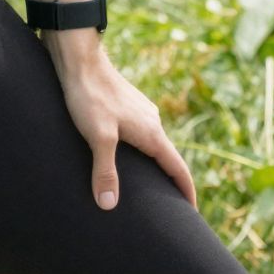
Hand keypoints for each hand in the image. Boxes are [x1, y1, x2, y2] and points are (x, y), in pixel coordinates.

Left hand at [49, 37, 195, 211]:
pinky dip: (142, 154)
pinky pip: (142, 137)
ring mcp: (141, 113)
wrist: (81, 61)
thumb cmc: (91, 97)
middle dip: (171, 183)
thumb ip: (105, 171)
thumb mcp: (98, 137)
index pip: (176, 167)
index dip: (185, 191)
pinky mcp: (128, 108)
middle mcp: (152, 122)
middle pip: (168, 158)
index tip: (192, 213)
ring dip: (155, 167)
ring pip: (154, 146)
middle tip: (171, 210)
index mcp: (151, 132)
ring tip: (149, 189)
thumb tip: (110, 205)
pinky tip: (127, 159)